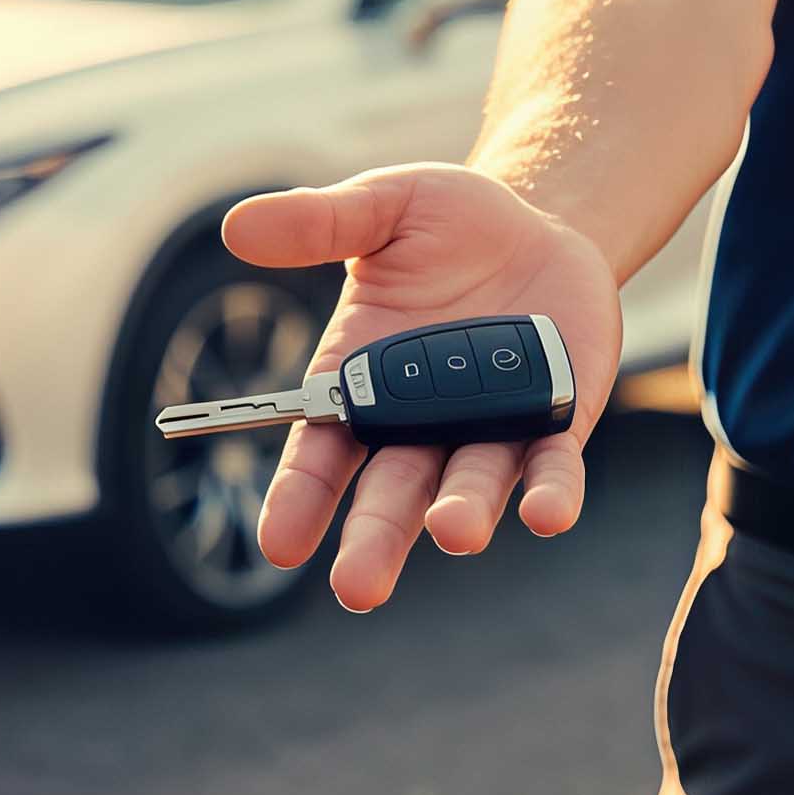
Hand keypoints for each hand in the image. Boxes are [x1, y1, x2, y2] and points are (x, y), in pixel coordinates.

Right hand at [221, 163, 622, 610]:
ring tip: (451, 532)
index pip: (320, 455)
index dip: (297, 499)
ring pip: (469, 488)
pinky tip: (546, 515)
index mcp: (360, 383)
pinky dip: (550, 495)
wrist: (545, 223)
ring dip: (462, 514)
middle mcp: (420, 424)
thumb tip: (236, 226)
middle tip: (358, 587)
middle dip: (374, 539)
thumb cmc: (450, 224)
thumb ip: (321, 222)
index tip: (279, 542)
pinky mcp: (557, 423)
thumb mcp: (384, 206)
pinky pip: (552, 468)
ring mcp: (489, 430)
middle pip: (390, 494)